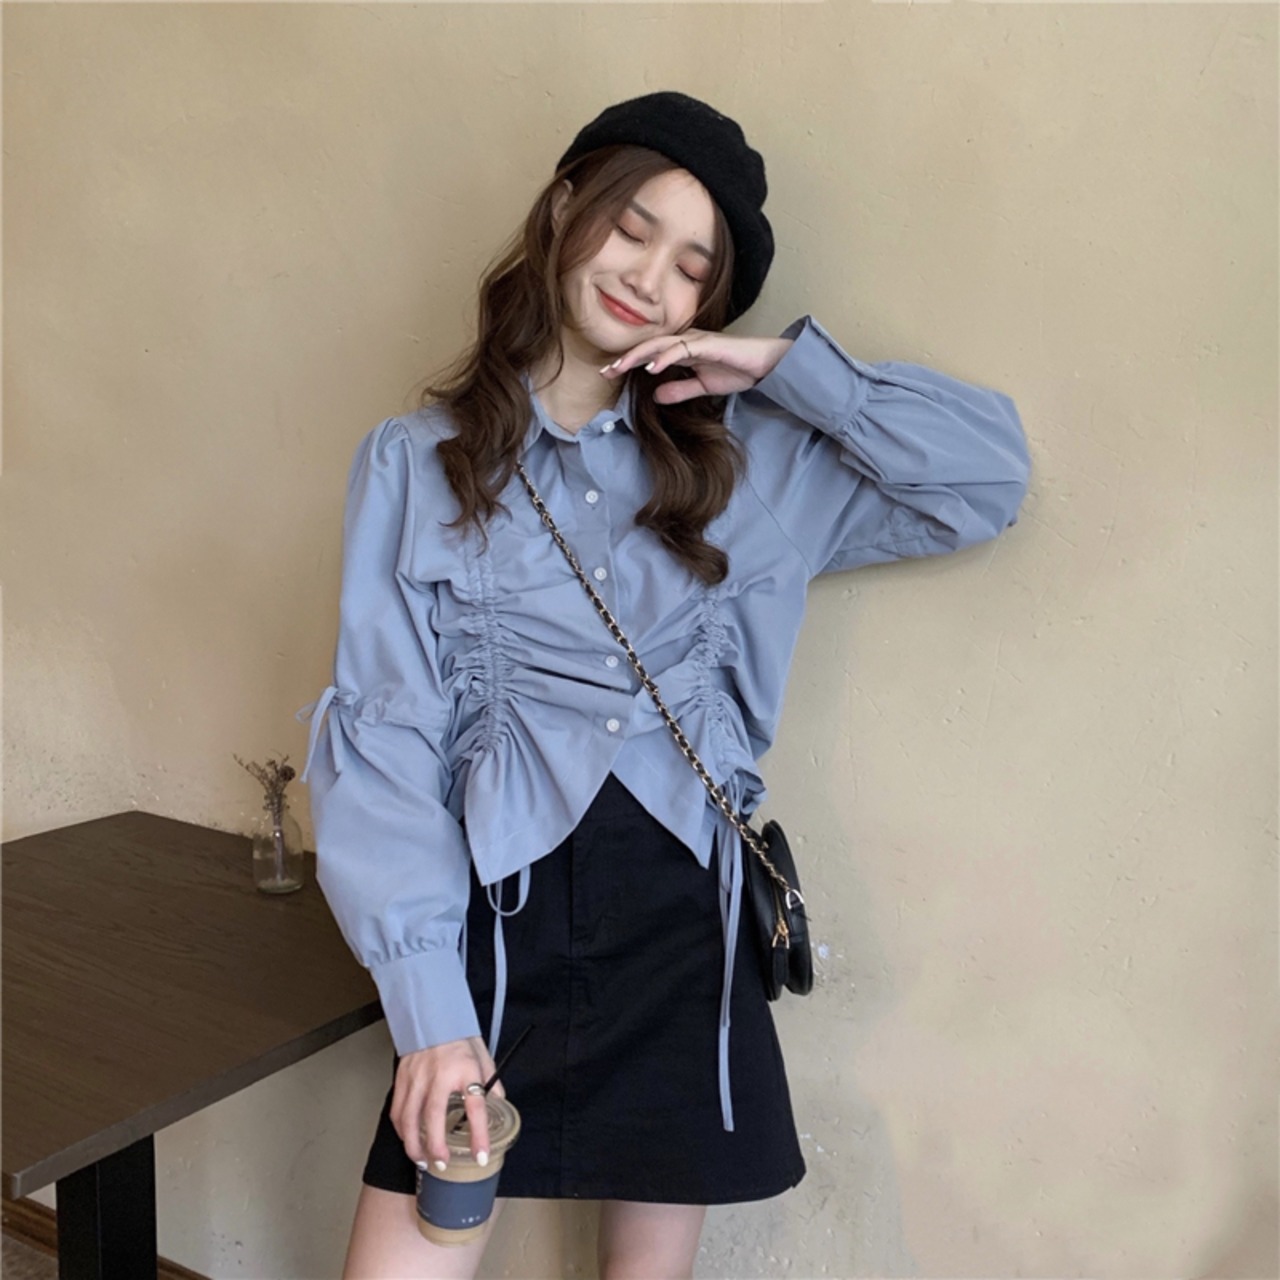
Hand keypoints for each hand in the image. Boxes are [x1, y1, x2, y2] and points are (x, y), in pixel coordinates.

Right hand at [391, 1035, 503, 1171]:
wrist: (434, 1016)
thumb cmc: (460, 1039)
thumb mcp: (483, 1058)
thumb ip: (490, 1084)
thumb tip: (498, 1107)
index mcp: (465, 1068)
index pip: (475, 1106)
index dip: (479, 1134)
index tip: (480, 1156)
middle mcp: (439, 1075)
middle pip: (433, 1117)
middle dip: (436, 1146)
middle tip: (441, 1164)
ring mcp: (417, 1077)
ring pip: (409, 1118)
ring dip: (414, 1144)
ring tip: (421, 1161)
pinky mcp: (402, 1078)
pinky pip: (397, 1110)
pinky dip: (401, 1130)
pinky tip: (409, 1140)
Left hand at [600, 330, 793, 404]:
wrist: (765, 365)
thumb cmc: (737, 370)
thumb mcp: (702, 386)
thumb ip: (680, 389)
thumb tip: (656, 396)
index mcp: (683, 349)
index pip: (650, 353)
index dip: (629, 362)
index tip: (609, 373)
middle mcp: (686, 340)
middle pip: (649, 346)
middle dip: (626, 358)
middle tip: (606, 371)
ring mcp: (697, 340)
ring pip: (660, 344)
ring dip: (638, 355)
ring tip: (620, 367)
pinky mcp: (708, 344)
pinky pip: (682, 349)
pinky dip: (665, 357)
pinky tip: (652, 367)